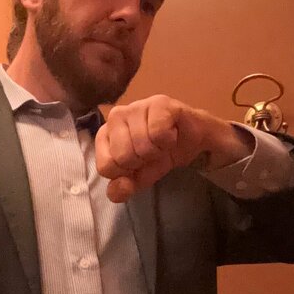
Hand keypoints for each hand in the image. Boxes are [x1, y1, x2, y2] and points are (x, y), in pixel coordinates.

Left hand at [95, 95, 252, 202]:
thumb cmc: (158, 156)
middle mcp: (116, 116)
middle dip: (142, 162)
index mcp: (104, 135)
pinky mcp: (159, 102)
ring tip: (161, 143)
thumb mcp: (137, 179)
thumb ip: (121, 189)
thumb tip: (118, 191)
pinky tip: (171, 134)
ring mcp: (137, 106)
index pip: (106, 167)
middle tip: (152, 153)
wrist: (189, 141)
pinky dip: (168, 141)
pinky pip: (158, 132)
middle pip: (123, 157)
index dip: (126, 173)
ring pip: (142, 145)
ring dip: (157, 151)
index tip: (137, 164)